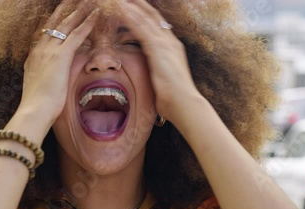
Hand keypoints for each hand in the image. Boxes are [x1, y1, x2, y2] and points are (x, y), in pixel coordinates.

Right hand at [18, 0, 98, 123]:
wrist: (33, 111)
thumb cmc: (37, 106)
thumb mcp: (38, 86)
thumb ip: (44, 78)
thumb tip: (50, 80)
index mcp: (34, 56)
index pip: (45, 32)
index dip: (54, 21)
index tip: (61, 12)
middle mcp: (40, 49)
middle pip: (54, 22)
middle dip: (66, 9)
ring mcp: (50, 50)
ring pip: (67, 24)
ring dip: (79, 10)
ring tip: (88, 1)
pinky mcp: (61, 56)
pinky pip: (78, 34)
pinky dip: (88, 23)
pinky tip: (97, 14)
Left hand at [117, 0, 201, 122]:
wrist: (183, 103)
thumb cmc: (174, 98)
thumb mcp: (165, 79)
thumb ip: (159, 70)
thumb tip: (153, 73)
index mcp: (172, 47)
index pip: (157, 25)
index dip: (146, 14)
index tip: (135, 6)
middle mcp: (170, 41)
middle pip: (152, 16)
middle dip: (139, 5)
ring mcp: (164, 43)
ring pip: (145, 19)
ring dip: (131, 7)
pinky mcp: (157, 48)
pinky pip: (141, 28)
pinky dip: (130, 17)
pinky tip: (120, 9)